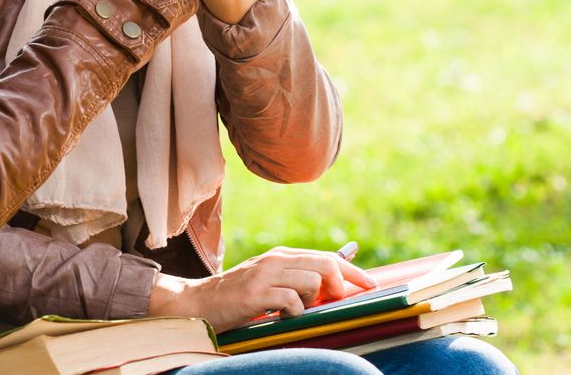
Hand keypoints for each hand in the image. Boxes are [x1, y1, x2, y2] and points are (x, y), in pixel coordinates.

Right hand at [146, 246, 376, 332]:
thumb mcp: (269, 282)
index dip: (353, 271)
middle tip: (332, 302)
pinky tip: (279, 316)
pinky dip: (294, 313)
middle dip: (339, 286)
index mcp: (281, 255)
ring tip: (292, 309)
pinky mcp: (256, 293)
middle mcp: (275, 259)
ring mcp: (265, 275)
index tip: (371, 285)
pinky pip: (292, 301)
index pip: (327, 257)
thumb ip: (296, 280)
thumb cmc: (238, 297)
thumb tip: (334, 288)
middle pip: (325, 264)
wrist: (199, 303)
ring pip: (312, 282)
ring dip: (311, 302)